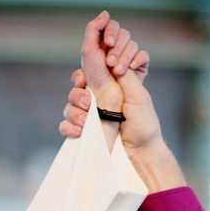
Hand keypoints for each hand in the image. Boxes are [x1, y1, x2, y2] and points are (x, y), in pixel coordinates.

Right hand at [59, 15, 184, 191]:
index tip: (93, 75)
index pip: (90, 69)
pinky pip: (66, 125)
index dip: (87, 70)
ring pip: (69, 104)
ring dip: (75, 111)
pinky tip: (81, 132)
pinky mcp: (82, 131)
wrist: (141, 152)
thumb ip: (125, 74)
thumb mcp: (138, 94)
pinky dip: (70, 128)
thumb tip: (110, 58)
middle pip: (76, 85)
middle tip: (90, 102)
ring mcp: (89, 115)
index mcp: (110, 86)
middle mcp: (97, 98)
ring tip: (88, 121)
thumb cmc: (143, 124)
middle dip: (78, 91)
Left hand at [81, 11, 140, 114]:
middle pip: (123, 33)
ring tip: (117, 72)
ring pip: (132, 44)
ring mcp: (128, 58)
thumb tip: (106, 13)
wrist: (106, 102)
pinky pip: (144, 56)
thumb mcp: (88, 51)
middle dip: (117, 47)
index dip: (111, 31)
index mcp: (103, 43)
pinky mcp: (140, 68)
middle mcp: (116, 49)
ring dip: (124, 57)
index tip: (108, 44)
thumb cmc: (94, 79)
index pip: (111, 26)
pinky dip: (137, 60)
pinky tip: (131, 70)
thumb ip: (93, 29)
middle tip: (110, 63)